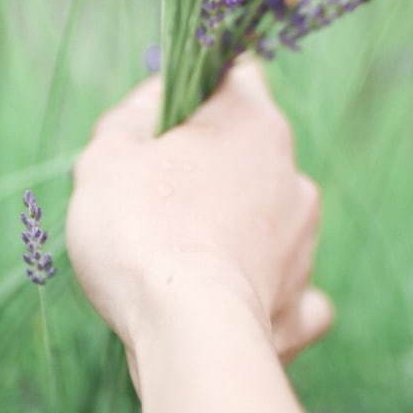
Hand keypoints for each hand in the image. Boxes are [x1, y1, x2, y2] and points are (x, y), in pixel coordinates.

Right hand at [67, 60, 333, 373]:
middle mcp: (293, 175)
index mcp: (253, 124)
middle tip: (152, 198)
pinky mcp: (300, 305)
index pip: (236, 76)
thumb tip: (158, 94)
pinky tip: (232, 305)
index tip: (162, 122)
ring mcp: (304, 243)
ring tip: (177, 261)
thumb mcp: (108, 154)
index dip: (195, 91)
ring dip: (232, 230)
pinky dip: (262, 295)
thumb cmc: (142, 232)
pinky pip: (288, 291)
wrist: (187, 335)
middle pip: (249, 151)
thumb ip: (132, 114)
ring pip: (267, 219)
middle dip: (207, 168)